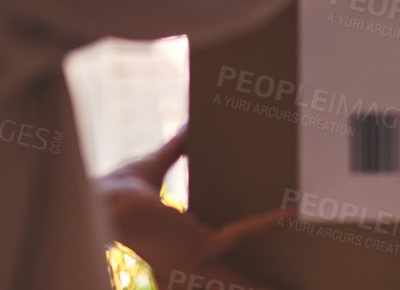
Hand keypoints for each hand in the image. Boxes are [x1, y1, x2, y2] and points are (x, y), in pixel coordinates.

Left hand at [95, 126, 288, 289]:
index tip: (263, 277)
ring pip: (239, 276)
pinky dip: (266, 222)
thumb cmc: (119, 189)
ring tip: (292, 285)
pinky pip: (243, 233)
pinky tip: (289, 213)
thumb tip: (190, 125)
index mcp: (182, 245)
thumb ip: (176, 148)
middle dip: (254, 288)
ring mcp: (197, 257)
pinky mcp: (201, 245)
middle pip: (231, 281)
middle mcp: (191, 260)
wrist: (107, 201)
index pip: (219, 261)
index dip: (238, 275)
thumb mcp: (155, 167)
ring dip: (262, 282)